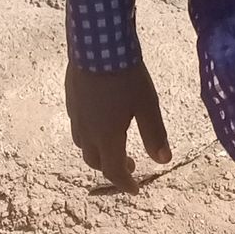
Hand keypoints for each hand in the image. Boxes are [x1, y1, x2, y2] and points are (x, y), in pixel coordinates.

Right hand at [64, 59, 172, 188]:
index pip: (114, 171)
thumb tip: (164, 161)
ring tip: (114, 144)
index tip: (135, 189)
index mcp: (107, 137)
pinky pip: (78, 127)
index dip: (125, 183)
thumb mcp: (147, 105)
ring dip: (99, 152)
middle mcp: (87, 132)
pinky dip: (91, 134)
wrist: (96, 44)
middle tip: (129, 164)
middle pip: (95, 161)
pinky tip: (100, 121)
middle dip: (112, 169)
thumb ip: (155, 135)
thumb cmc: (126, 76)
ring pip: (83, 145)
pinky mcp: (70, 100)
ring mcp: (76, 116)